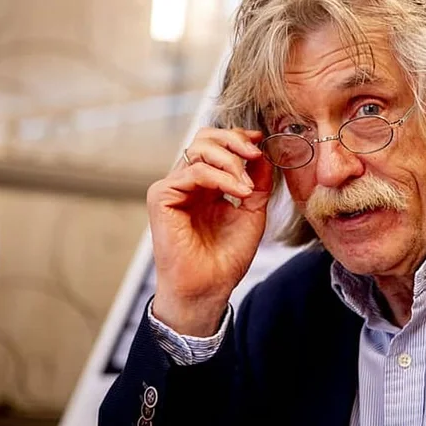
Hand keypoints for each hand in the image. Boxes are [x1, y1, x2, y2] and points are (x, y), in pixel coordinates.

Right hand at [147, 128, 272, 335]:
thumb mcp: (252, 212)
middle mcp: (188, 182)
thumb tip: (264, 153)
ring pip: (198, 150)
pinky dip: (220, 177)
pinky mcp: (162, 197)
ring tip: (247, 187)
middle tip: (255, 154)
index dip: (237, 137)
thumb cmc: (226, 256)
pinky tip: (238, 192)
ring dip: (231, 162)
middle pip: (204, 138)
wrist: (209, 287)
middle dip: (233, 140)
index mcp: (207, 184)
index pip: (216, 144)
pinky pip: (193, 172)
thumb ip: (257, 182)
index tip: (259, 141)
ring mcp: (173, 188)